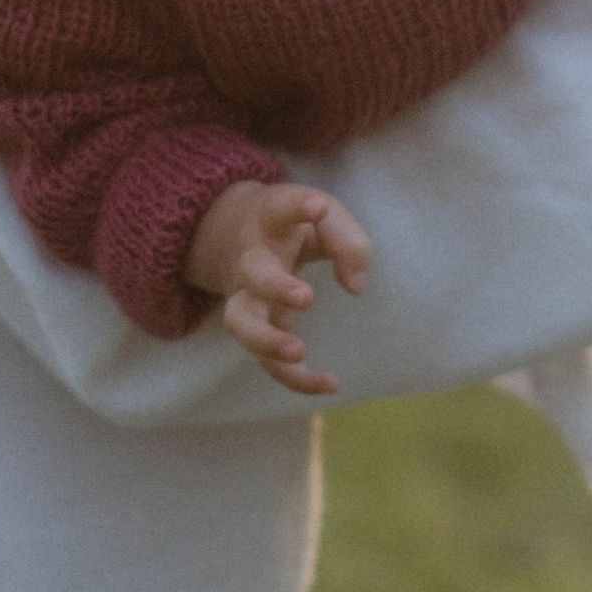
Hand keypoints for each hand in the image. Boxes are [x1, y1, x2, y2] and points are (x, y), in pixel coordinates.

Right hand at [185, 178, 373, 398]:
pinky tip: (330, 385)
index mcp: (268, 220)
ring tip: (298, 352)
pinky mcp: (257, 329)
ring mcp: (247, 297)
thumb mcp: (323, 216)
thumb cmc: (292, 225)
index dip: (297, 206)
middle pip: (253, 274)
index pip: (279, 207)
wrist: (236, 235)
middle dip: (275, 286)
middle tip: (305, 296)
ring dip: (266, 340)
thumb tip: (355, 286)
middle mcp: (250, 260)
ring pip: (241, 323)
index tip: (317, 207)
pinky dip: (295, 379)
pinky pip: (266, 361)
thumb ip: (346, 240)